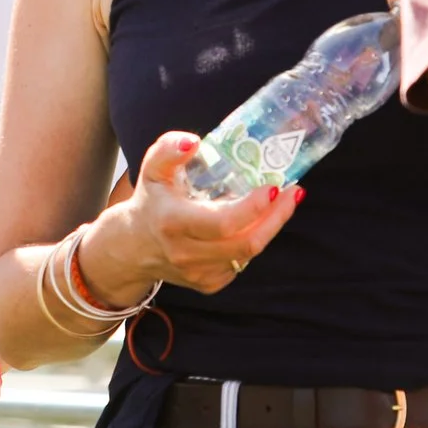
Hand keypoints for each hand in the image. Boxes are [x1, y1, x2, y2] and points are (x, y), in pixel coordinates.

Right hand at [78, 131, 302, 299]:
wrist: (133, 247)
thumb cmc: (151, 201)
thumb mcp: (151, 170)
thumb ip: (167, 150)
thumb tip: (193, 142)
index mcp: (172, 223)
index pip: (223, 223)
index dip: (254, 208)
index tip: (274, 186)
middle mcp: (185, 253)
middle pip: (246, 244)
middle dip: (277, 217)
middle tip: (293, 192)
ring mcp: (198, 273)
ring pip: (248, 254)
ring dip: (271, 227)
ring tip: (284, 203)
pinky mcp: (207, 285)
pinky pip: (241, 263)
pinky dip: (253, 242)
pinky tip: (256, 224)